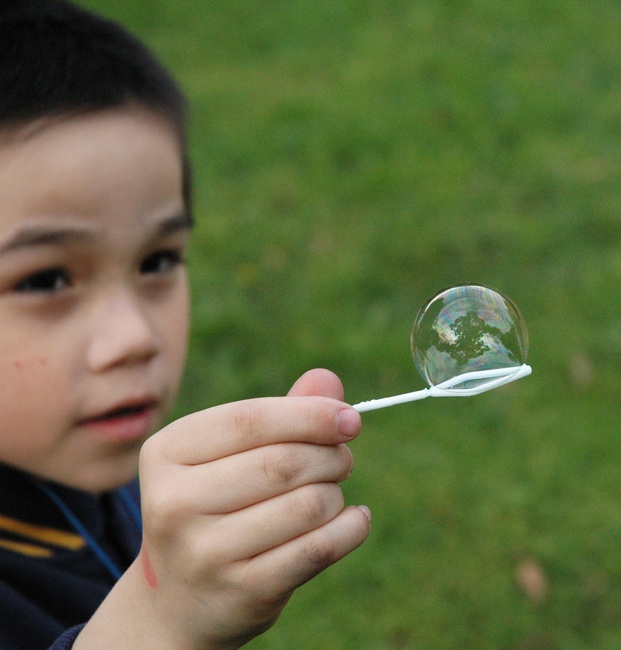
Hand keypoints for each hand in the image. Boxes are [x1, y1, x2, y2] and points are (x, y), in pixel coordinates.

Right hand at [76, 369, 370, 648]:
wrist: (183, 597)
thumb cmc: (216, 504)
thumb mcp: (230, 453)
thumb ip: (279, 413)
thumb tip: (328, 379)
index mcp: (167, 452)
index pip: (250, 419)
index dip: (309, 414)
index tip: (350, 418)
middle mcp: (174, 502)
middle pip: (282, 462)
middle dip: (330, 455)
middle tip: (343, 458)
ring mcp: (205, 552)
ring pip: (307, 505)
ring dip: (336, 493)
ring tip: (332, 492)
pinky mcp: (242, 591)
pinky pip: (318, 549)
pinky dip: (351, 528)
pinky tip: (356, 519)